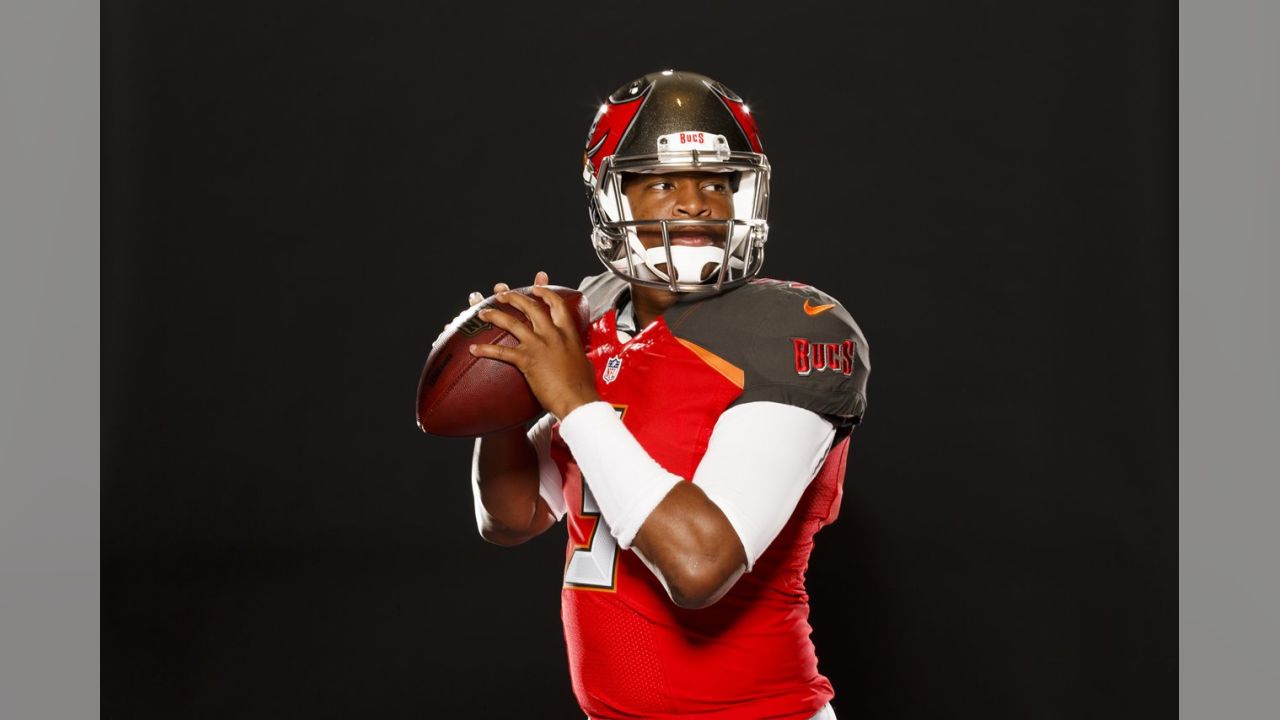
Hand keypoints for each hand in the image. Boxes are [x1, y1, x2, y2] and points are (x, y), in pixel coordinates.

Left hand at [468, 272, 599, 420]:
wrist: (578, 400)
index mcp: (568, 334)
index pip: (557, 305)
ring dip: (495, 315)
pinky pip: (502, 352)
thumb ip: (577, 355)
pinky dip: (486, 350)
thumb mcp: (584, 363)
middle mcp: (553, 335)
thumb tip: (580, 359)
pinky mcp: (528, 361)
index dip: (545, 293)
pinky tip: (474, 349)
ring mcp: (539, 346)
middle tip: (502, 294)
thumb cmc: (584, 387)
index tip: (536, 286)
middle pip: (531, 307)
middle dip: (514, 297)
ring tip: (482, 312)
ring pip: (513, 323)